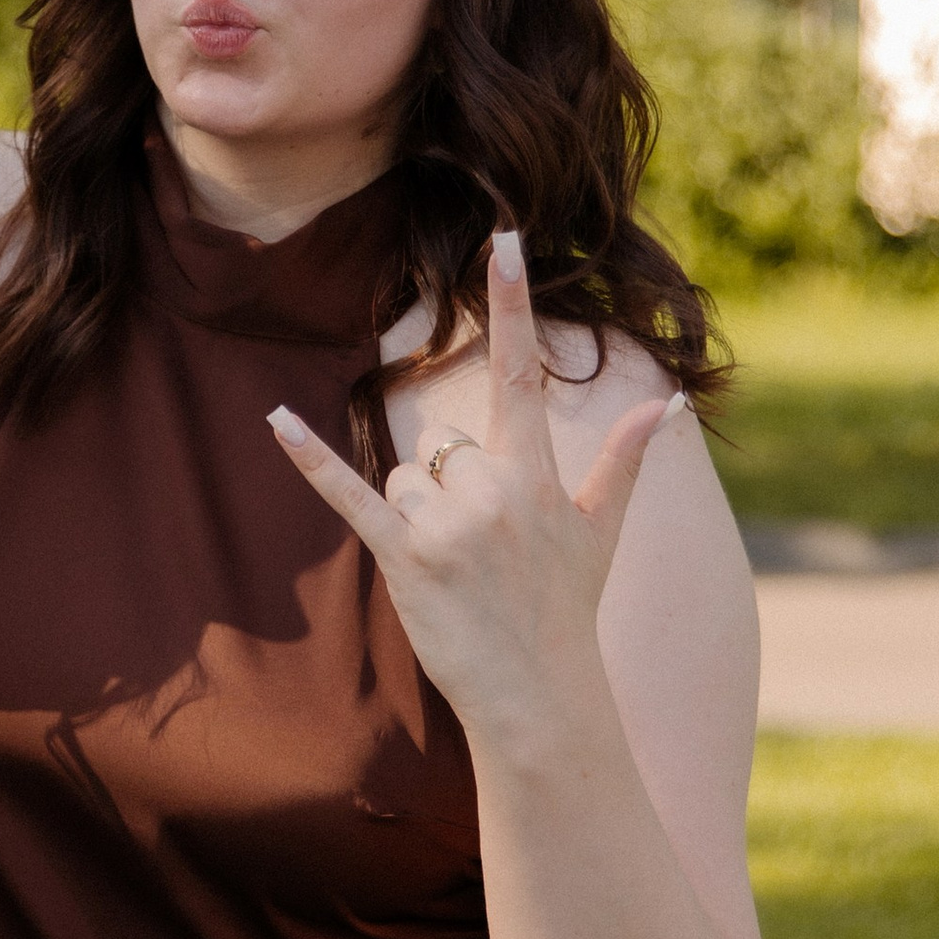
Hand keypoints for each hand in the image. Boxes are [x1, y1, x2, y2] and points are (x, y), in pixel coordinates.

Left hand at [267, 227, 683, 744]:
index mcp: (537, 475)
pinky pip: (350, 493)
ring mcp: (447, 525)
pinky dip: (309, 458)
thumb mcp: (599, 532)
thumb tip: (663, 404)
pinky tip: (275, 420)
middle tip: (480, 552)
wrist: (539, 697)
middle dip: (449, 490)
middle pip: (439, 446)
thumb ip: (623, 462)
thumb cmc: (565, 611)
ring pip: (405, 476)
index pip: (522, 372)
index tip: (503, 240)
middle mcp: (493, 490)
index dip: (513, 304)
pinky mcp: (403, 557)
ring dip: (417, 518)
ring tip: (455, 573)